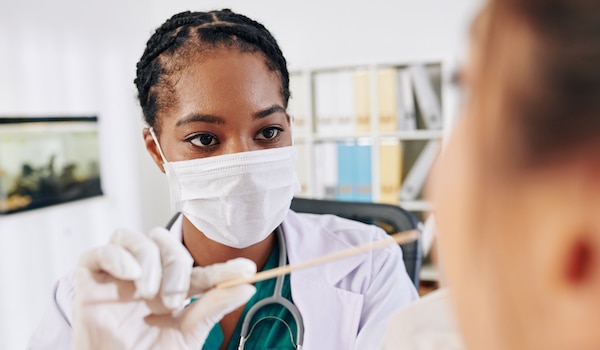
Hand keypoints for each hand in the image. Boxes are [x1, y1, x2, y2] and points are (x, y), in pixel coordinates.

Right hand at [72, 227, 255, 349]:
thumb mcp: (187, 336)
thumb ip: (212, 309)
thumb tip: (246, 288)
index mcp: (172, 292)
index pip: (201, 271)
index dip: (225, 269)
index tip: (248, 270)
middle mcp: (147, 279)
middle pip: (166, 242)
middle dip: (176, 265)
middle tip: (174, 299)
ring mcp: (118, 278)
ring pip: (134, 238)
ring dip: (148, 259)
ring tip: (147, 293)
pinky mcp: (90, 282)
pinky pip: (100, 251)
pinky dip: (117, 256)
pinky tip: (129, 276)